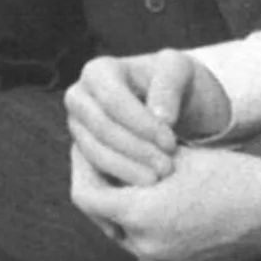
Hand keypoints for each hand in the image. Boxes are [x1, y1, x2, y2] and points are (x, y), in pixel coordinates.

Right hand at [65, 51, 231, 186]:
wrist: (173, 107)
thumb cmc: (177, 84)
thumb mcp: (182, 72)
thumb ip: (170, 85)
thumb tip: (161, 117)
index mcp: (98, 72)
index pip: (113, 101)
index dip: (141, 124)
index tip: (171, 143)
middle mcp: (79, 98)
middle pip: (101, 129)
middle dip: (135, 150)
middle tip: (166, 168)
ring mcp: (78, 128)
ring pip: (94, 153)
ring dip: (127, 169)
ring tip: (159, 180)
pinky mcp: (83, 153)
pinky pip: (94, 172)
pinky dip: (120, 182)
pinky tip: (145, 189)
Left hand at [70, 144, 260, 260]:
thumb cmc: (231, 175)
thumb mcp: (177, 158)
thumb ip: (132, 161)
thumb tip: (100, 153)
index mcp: (140, 214)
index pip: (85, 196)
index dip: (82, 170)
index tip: (86, 153)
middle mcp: (145, 247)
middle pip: (102, 219)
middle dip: (103, 192)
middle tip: (108, 165)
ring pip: (123, 238)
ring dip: (124, 215)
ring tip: (137, 187)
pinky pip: (147, 258)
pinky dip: (146, 237)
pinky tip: (159, 216)